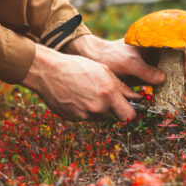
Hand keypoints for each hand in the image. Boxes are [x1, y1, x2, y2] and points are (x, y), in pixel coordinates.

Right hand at [22, 44, 140, 121]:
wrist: (49, 72)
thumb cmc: (78, 66)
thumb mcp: (105, 71)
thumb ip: (123, 87)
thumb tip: (137, 97)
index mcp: (109, 94)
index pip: (130, 115)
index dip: (131, 111)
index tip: (129, 106)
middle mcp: (98, 108)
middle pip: (114, 115)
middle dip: (113, 107)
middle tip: (104, 93)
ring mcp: (85, 115)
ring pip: (100, 116)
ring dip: (99, 108)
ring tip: (89, 92)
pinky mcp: (73, 119)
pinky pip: (86, 117)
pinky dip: (85, 109)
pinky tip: (78, 96)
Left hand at [64, 35, 185, 82]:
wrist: (97, 60)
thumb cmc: (111, 56)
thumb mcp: (128, 63)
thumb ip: (145, 71)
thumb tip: (163, 79)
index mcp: (153, 41)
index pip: (177, 45)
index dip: (185, 57)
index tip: (185, 70)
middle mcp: (156, 50)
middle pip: (177, 59)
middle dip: (182, 70)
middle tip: (182, 82)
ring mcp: (152, 61)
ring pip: (170, 69)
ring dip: (175, 78)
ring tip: (176, 89)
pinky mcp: (148, 71)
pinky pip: (161, 78)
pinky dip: (166, 84)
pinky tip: (166, 92)